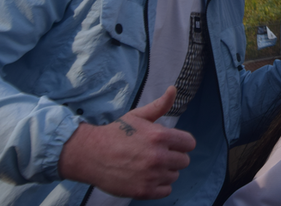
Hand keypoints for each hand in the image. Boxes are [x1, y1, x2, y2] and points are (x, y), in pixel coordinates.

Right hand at [59, 86, 195, 199]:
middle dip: (173, 157)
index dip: (180, 143)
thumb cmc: (116, 133)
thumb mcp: (138, 116)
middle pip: (184, 161)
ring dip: (165, 172)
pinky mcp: (144, 191)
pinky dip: (159, 186)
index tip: (170, 144)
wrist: (90, 155)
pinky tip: (147, 177)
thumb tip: (174, 89)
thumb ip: (160, 105)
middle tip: (156, 155)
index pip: (189, 144)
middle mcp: (158, 156)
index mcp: (160, 136)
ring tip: (148, 165)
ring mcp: (152, 176)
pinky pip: (166, 191)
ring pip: (174, 176)